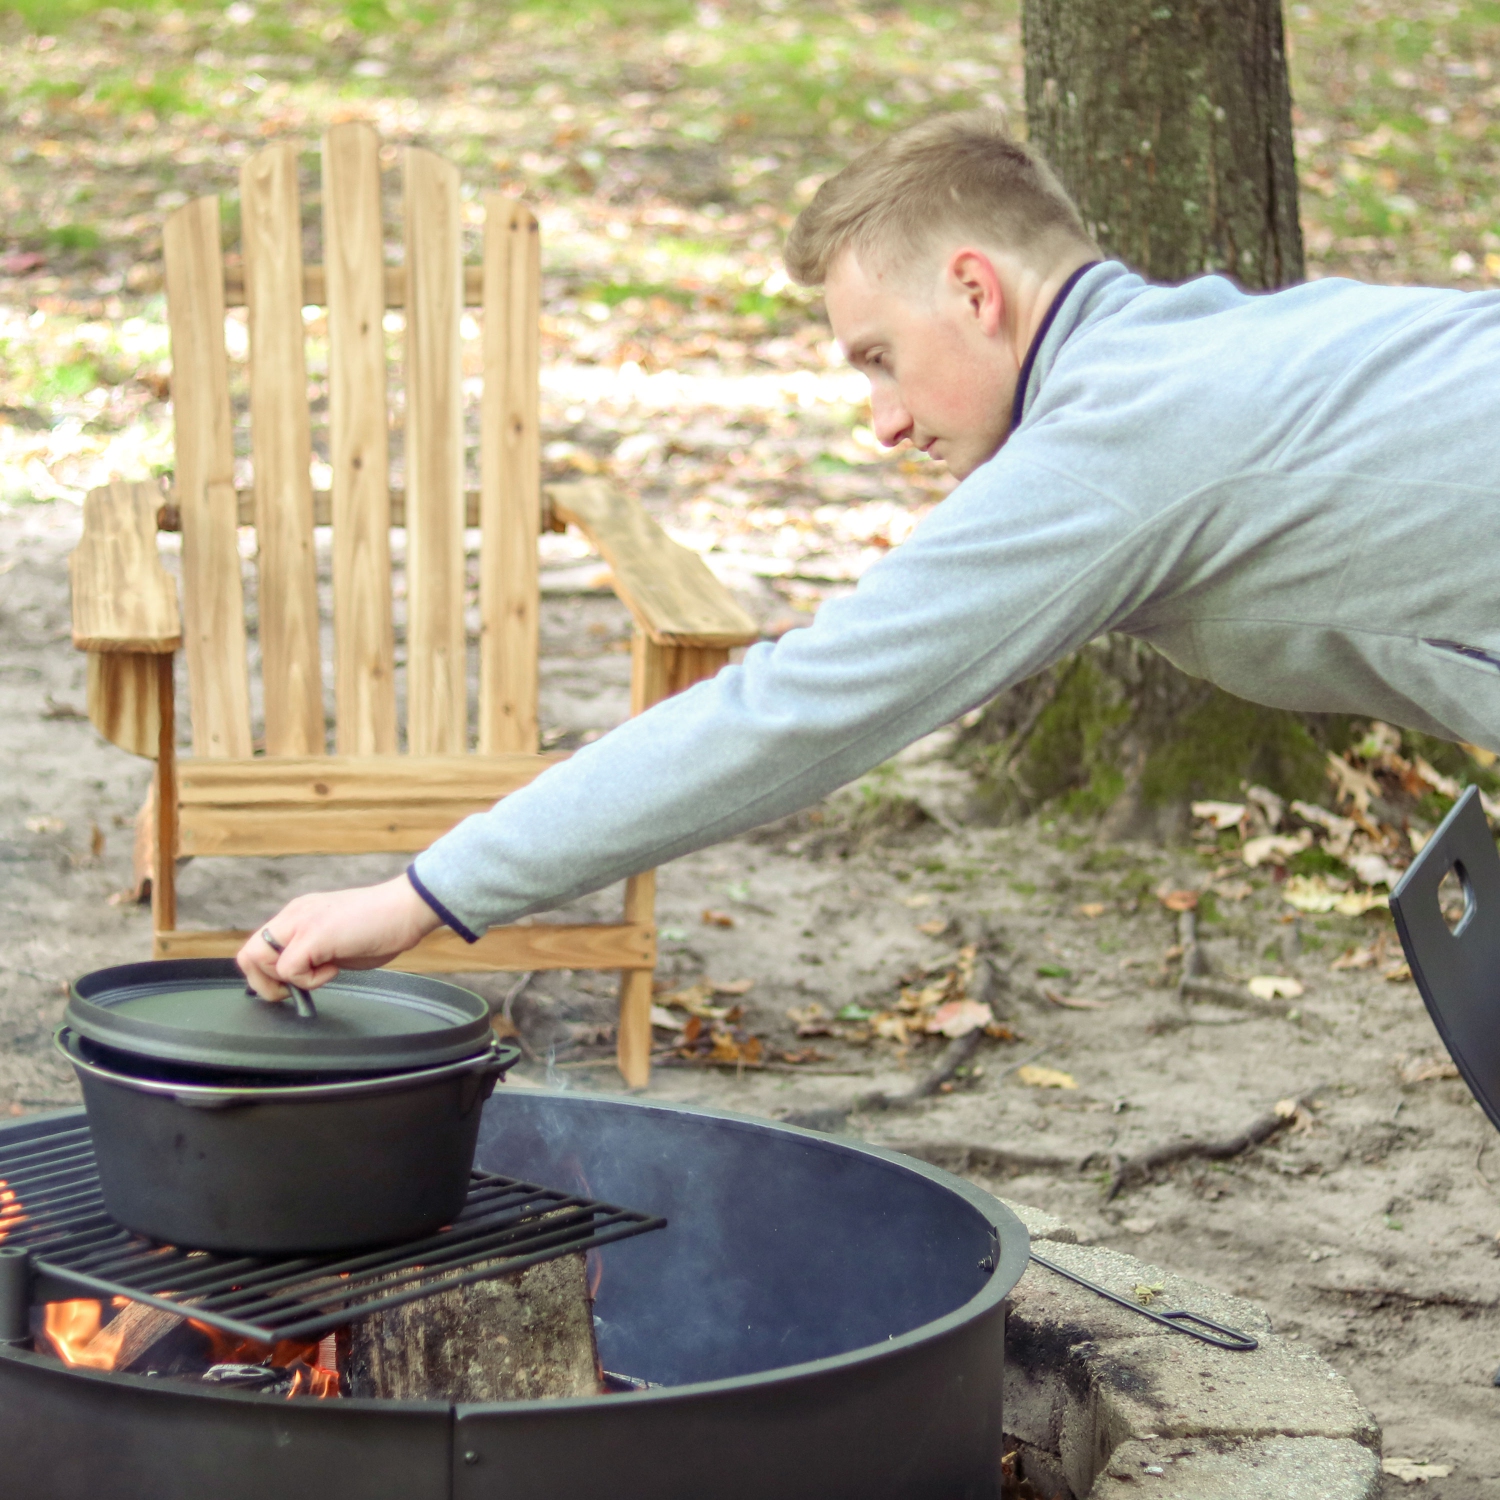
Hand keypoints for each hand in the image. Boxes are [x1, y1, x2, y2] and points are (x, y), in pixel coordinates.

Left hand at [237, 874, 444, 998]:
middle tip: (294, 991)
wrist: (407, 908)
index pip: (259, 946)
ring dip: (284, 980)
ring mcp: (301, 923)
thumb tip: (300, 977)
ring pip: (258, 959)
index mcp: (298, 915)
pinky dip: (309, 981)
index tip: (291, 986)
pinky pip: (288, 969)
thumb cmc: (382, 926)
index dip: (267, 974)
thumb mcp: (336, 940)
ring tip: (316, 976)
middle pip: (248, 954)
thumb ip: (314, 953)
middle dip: (265, 983)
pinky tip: (334, 969)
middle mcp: (294, 915)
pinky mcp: (313, 935)